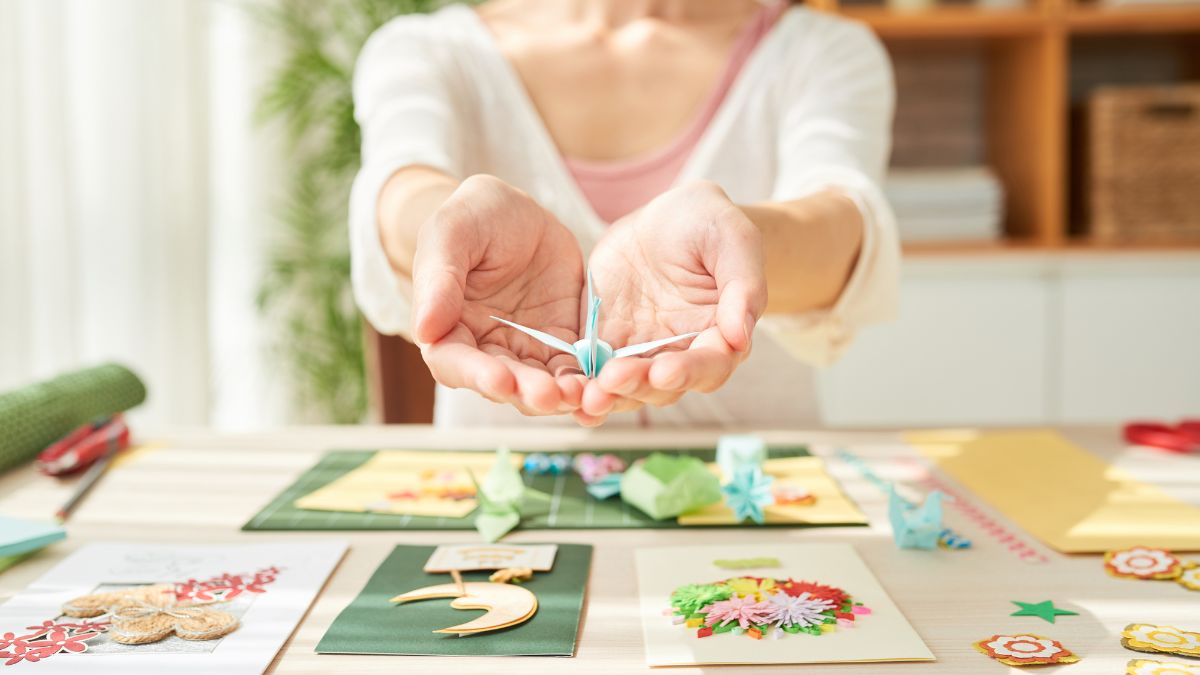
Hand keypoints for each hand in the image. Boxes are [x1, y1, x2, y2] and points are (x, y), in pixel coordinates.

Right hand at [411, 175, 586, 414]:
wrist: (521, 211)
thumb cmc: (475, 216)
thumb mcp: (453, 231)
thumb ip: (438, 279)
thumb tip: (424, 331)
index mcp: (448, 327)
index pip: (454, 362)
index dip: (476, 376)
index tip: (500, 382)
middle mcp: (485, 349)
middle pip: (502, 384)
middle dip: (525, 393)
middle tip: (549, 395)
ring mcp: (525, 351)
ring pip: (540, 386)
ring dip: (559, 396)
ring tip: (581, 395)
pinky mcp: (562, 345)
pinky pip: (575, 371)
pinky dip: (587, 384)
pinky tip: (603, 387)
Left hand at [579, 181, 766, 421]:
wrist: (667, 218)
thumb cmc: (709, 223)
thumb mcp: (733, 238)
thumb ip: (742, 285)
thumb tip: (739, 336)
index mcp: (720, 335)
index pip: (710, 365)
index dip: (689, 372)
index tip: (665, 371)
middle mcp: (682, 353)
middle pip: (665, 386)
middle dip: (640, 386)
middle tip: (614, 379)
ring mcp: (642, 351)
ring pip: (628, 387)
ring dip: (609, 395)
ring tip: (587, 395)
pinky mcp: (607, 342)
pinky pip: (594, 371)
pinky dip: (582, 388)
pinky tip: (566, 396)